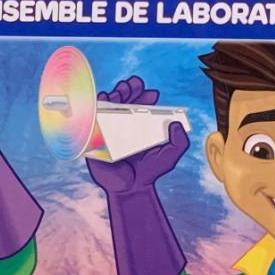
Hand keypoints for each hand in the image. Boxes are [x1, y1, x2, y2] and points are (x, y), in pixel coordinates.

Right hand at [85, 77, 187, 192]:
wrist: (130, 188)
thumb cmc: (149, 172)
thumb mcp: (170, 156)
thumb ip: (180, 142)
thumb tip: (176, 124)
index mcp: (141, 124)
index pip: (141, 104)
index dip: (145, 94)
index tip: (152, 93)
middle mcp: (125, 124)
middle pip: (124, 100)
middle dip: (129, 89)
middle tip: (134, 86)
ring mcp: (110, 129)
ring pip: (109, 105)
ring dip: (115, 94)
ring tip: (122, 91)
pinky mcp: (97, 137)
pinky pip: (94, 119)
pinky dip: (98, 107)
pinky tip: (105, 100)